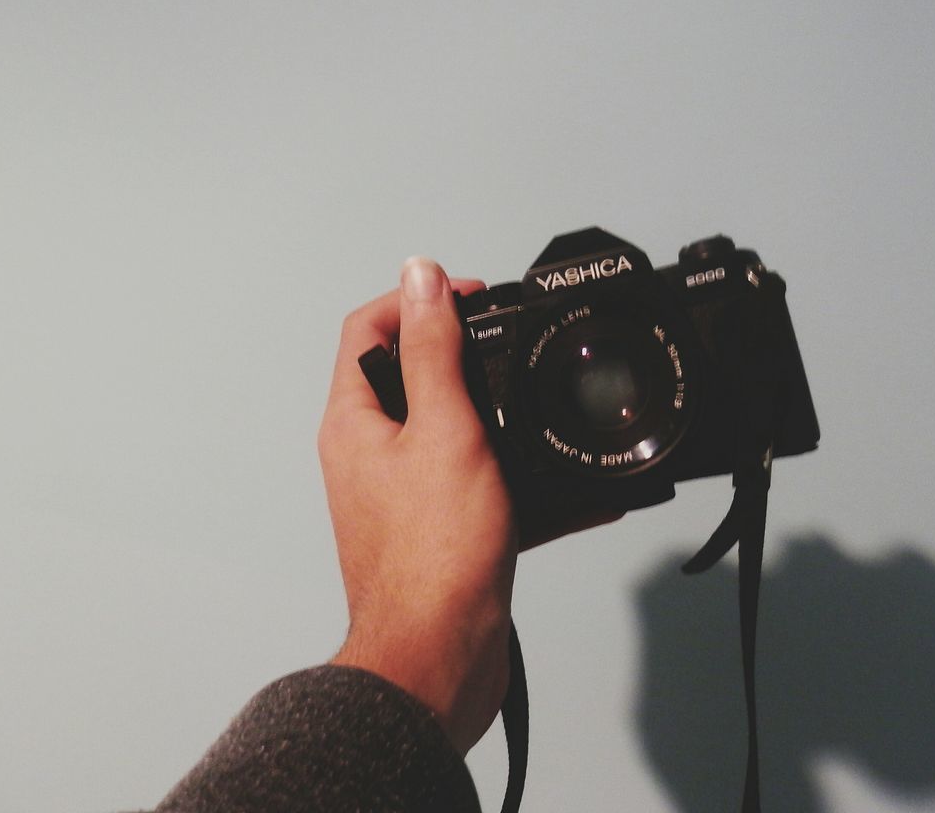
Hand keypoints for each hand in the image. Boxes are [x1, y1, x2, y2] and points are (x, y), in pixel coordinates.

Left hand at [318, 257, 514, 753]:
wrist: (441, 659)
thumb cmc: (434, 558)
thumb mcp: (446, 430)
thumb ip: (436, 350)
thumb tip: (421, 274)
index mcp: (356, 422)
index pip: (369, 328)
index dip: (418, 298)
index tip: (471, 295)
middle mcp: (371, 454)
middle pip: (414, 375)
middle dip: (469, 356)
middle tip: (515, 349)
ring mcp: (405, 495)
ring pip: (457, 434)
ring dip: (505, 422)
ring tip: (548, 418)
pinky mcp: (441, 531)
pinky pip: (485, 488)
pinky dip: (527, 483)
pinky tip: (578, 491)